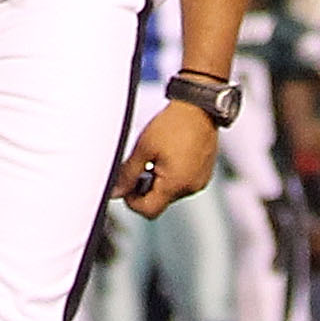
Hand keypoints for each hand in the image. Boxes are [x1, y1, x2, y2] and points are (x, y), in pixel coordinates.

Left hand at [117, 101, 219, 216]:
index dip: (132, 201)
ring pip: (170, 192)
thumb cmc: (174, 125)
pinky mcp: (203, 175)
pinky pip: (182, 183)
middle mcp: (190, 188)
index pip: (149, 211)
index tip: (125, 186)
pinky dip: (171, 175)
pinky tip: (166, 156)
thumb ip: (128, 173)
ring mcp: (198, 182)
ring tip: (153, 157)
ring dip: (157, 180)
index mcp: (175, 185)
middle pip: (159, 201)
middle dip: (144, 188)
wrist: (198, 110)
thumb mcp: (143, 148)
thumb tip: (116, 191)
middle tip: (137, 166)